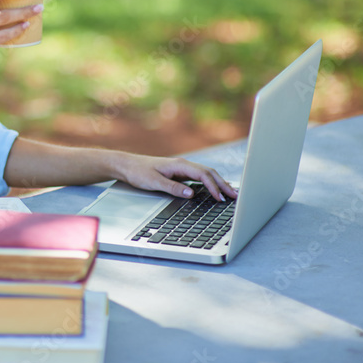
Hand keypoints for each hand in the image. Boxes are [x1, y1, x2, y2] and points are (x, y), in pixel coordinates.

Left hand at [115, 153, 237, 201]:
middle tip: (236, 196)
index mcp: (179, 165)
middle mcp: (183, 164)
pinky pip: (199, 177)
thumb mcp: (153, 182)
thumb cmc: (138, 172)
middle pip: (209, 173)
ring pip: (206, 174)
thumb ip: (172, 188)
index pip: (203, 175)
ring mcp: (182, 168)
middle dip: (223, 184)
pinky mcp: (179, 173)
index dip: (214, 187)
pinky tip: (215, 190)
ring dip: (219, 183)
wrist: (127, 165)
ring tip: (231, 194)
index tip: (221, 198)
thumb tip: (191, 194)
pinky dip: (210, 183)